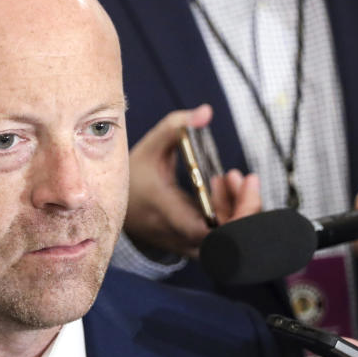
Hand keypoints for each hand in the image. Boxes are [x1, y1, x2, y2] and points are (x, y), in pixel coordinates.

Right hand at [124, 105, 259, 257]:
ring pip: (228, 241)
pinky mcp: (192, 245)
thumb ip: (176, 126)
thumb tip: (206, 111)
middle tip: (240, 176)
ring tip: (228, 178)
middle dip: (245, 206)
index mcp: (169, 215)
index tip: (239, 178)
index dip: (239, 212)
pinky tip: (219, 191)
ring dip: (237, 209)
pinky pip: (220, 239)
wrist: (112, 207)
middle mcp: (180, 237)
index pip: (214, 232)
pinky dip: (228, 216)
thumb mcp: (150, 147)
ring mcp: (187, 245)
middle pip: (230, 239)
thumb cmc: (134, 176)